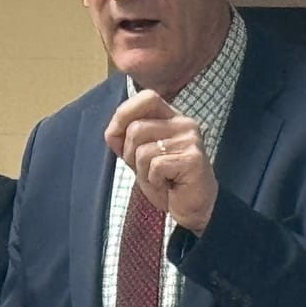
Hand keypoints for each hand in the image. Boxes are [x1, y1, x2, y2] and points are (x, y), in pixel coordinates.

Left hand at [104, 89, 216, 233]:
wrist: (194, 209)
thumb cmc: (168, 182)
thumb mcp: (140, 157)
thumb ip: (126, 141)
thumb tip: (111, 132)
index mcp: (172, 118)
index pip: (147, 97)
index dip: (124, 113)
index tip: (114, 135)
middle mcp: (184, 124)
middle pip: (136, 129)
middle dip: (130, 154)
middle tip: (147, 170)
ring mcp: (190, 140)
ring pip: (143, 150)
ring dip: (143, 171)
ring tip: (159, 179)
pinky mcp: (192, 159)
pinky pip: (155, 166)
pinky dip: (154, 181)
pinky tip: (168, 185)